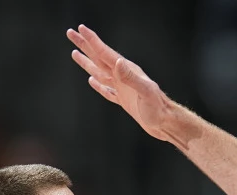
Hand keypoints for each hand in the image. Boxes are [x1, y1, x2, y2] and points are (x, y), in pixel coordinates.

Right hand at [67, 25, 174, 141]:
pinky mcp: (124, 100)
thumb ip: (130, 77)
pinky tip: (92, 81)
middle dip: (85, 45)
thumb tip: (117, 61)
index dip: (91, 41)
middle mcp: (123, 77)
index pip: (104, 53)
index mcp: (126, 71)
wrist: (165, 123)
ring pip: (100, 72)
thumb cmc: (157, 108)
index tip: (79, 29)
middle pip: (99, 58)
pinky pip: (107, 90)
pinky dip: (98, 85)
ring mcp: (123, 88)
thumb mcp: (144, 91)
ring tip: (75, 53)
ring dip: (87, 62)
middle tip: (71, 33)